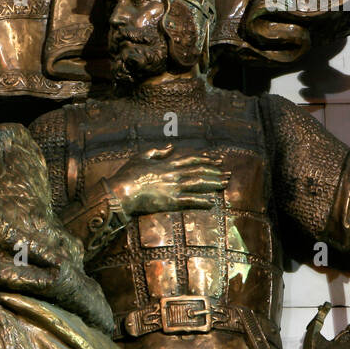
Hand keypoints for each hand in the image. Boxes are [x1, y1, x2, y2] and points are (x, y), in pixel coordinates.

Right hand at [107, 145, 228, 215]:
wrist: (121, 191)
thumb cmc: (128, 174)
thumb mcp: (141, 157)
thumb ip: (157, 151)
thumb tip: (170, 146)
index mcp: (167, 164)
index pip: (191, 159)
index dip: (206, 159)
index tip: (217, 160)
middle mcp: (174, 174)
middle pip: (199, 171)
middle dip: (215, 172)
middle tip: (228, 173)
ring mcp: (174, 188)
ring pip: (199, 184)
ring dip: (213, 183)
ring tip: (224, 184)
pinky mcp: (171, 201)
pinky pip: (191, 201)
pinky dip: (202, 201)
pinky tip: (212, 202)